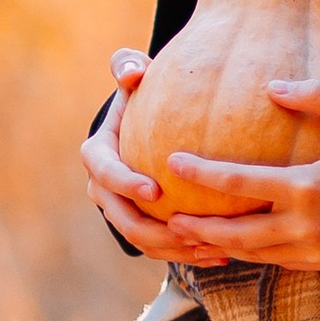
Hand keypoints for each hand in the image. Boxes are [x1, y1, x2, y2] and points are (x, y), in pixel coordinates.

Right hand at [81, 50, 234, 266]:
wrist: (143, 124)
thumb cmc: (141, 93)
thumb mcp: (133, 75)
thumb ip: (128, 66)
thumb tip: (133, 72)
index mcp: (97, 154)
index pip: (104, 173)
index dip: (125, 184)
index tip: (155, 190)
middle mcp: (102, 188)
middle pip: (122, 218)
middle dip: (152, 230)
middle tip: (188, 230)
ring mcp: (120, 210)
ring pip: (142, 240)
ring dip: (174, 248)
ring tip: (211, 247)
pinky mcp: (142, 226)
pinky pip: (160, 248)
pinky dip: (187, 254)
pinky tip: (222, 254)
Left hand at [153, 79, 319, 274]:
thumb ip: (315, 94)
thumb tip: (273, 85)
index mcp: (309, 187)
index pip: (239, 184)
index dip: (201, 173)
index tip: (173, 161)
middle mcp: (308, 227)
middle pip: (235, 234)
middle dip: (197, 226)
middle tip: (166, 216)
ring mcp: (318, 251)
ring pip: (254, 255)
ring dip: (221, 246)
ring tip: (191, 234)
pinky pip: (279, 263)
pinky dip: (253, 255)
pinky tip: (236, 244)